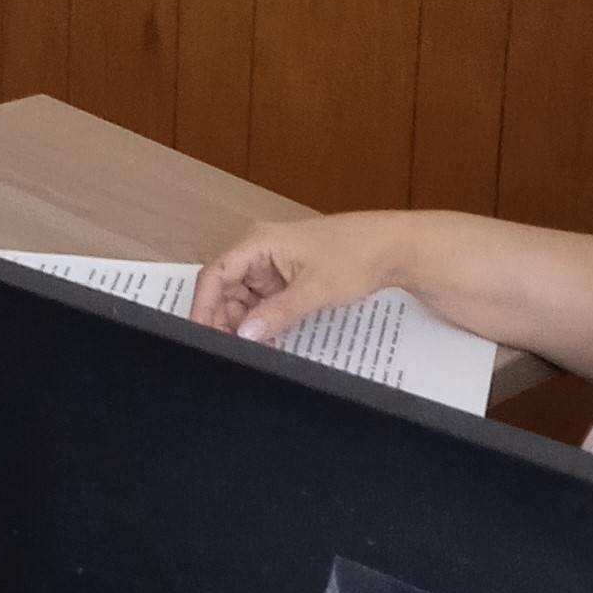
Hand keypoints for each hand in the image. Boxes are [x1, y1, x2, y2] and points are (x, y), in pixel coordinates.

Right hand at [193, 213, 412, 344]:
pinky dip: (261, 321)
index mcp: (259, 241)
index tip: (201, 336)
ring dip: (244, 324)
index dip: (203, 307)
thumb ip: (275, 314)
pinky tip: (267, 340)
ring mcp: (273, 263)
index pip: (215, 274)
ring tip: (252, 349)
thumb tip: (244, 335)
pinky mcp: (285, 277)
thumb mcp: (314, 290)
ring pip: (242, 298)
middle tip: (228, 352)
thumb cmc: (356, 255)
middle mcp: (260, 249)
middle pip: (225, 288)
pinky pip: (262, 301)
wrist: (392, 249)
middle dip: (224, 320)